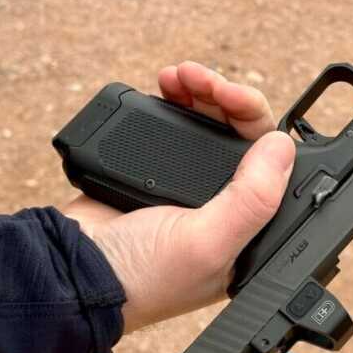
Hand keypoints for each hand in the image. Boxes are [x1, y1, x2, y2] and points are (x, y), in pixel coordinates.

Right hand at [62, 62, 295, 331]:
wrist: (70, 270)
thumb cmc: (140, 276)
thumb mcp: (208, 243)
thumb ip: (253, 198)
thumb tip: (282, 146)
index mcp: (245, 228)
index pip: (273, 167)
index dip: (263, 129)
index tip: (240, 102)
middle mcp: (222, 204)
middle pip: (243, 136)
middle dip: (230, 100)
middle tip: (208, 82)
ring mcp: (189, 183)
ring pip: (212, 123)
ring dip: (204, 92)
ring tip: (181, 75)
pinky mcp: (155, 167)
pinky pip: (178, 123)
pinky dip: (177, 99)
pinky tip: (169, 85)